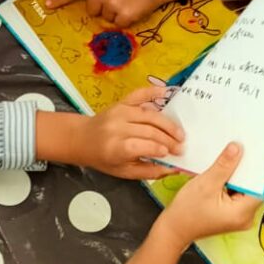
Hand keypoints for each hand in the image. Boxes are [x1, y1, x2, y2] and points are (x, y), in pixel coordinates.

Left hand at [35, 88, 184, 179]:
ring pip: (150, 116)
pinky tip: (167, 92)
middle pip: (149, 131)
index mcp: (115, 148)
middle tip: (181, 147)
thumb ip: (149, 171)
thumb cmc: (104, 158)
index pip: (143, 146)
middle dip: (169, 140)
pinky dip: (153, 92)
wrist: (82, 139)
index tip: (173, 154)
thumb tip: (173, 169)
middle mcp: (117, 128)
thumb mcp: (124, 172)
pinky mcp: (121, 103)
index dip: (160, 149)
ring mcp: (120, 112)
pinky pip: (139, 95)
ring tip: (180, 134)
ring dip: (168, 124)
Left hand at [44, 0, 165, 28]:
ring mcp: (112, 5)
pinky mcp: (124, 16)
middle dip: (101, 7)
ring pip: (105, 17)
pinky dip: (125, 19)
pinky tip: (133, 8)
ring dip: (114, 12)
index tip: (47, 5)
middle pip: (91, 9)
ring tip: (128, 0)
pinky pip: (118, 24)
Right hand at [159, 143, 257, 245]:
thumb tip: (237, 148)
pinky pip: (238, 194)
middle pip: (253, 188)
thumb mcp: (206, 183)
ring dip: (237, 177)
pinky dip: (232, 184)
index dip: (258, 169)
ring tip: (228, 163)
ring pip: (245, 190)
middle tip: (240, 153)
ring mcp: (239, 216)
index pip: (260, 187)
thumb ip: (224, 165)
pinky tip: (223, 175)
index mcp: (242, 213)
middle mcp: (245, 217)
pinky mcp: (233, 214)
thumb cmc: (187, 212)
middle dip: (246, 171)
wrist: (174, 229)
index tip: (255, 153)